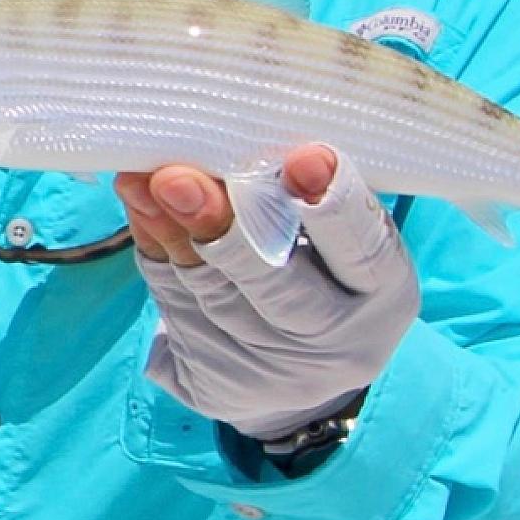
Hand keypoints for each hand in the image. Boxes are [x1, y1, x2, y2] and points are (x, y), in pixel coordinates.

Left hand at [115, 147, 419, 440]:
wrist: (298, 375)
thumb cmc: (330, 272)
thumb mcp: (345, 235)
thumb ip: (311, 191)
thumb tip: (250, 138)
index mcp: (381, 291)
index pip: (361, 246)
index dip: (334, 203)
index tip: (305, 158)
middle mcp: (331, 338)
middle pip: (276, 284)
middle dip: (223, 225)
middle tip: (177, 178)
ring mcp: (267, 367)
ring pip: (211, 292)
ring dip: (170, 231)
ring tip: (141, 181)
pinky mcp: (210, 381)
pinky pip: (174, 303)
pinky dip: (154, 247)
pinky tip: (138, 206)